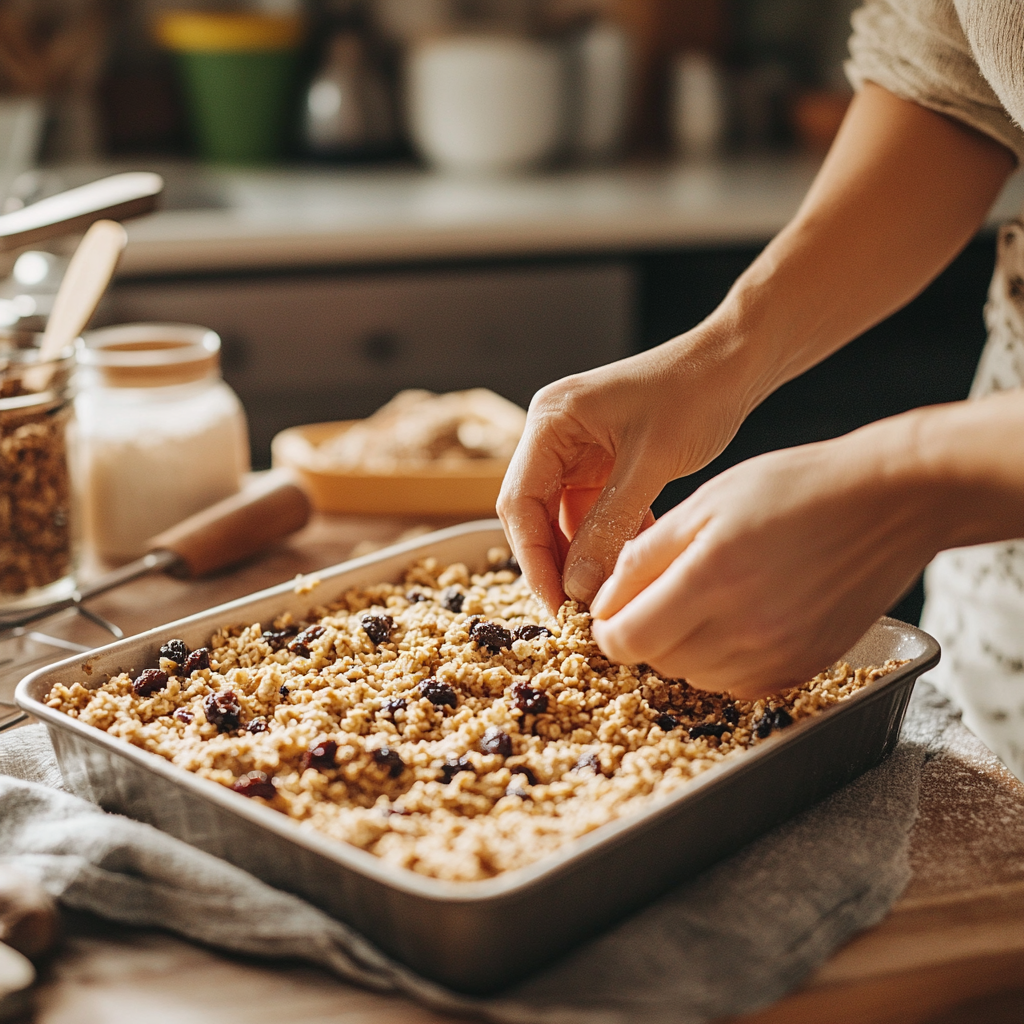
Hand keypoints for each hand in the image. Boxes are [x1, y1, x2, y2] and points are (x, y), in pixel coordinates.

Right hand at [497, 323, 758, 612]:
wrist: (736, 361)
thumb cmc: (696, 392)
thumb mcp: (651, 463)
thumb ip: (610, 524)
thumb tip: (576, 586)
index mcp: (550, 421)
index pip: (519, 501)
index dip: (532, 558)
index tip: (554, 603)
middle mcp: (554, 434)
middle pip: (534, 513)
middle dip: (555, 563)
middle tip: (576, 611)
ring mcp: (577, 449)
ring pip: (563, 519)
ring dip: (582, 557)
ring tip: (603, 596)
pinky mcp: (603, 463)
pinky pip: (592, 512)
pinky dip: (607, 540)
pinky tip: (629, 565)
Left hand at [589, 419, 945, 698]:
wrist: (888, 502)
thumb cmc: (794, 489)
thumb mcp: (705, 503)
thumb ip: (645, 557)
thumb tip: (604, 603)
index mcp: (710, 580)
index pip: (626, 639)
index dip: (607, 627)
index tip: (612, 609)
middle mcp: (744, 630)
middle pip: (657, 662)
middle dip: (643, 634)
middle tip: (658, 595)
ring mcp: (778, 656)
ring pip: (694, 678)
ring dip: (681, 650)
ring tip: (703, 602)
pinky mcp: (805, 668)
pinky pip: (738, 686)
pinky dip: (722, 663)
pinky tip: (736, 622)